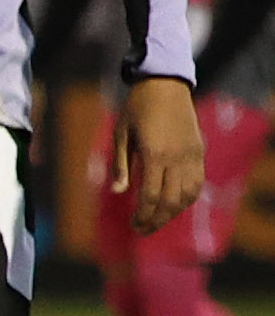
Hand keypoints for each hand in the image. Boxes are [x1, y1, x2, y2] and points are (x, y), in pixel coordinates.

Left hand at [112, 77, 203, 233]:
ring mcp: (192, 155)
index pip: (151, 195)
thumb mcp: (120, 134)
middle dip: (157, 219)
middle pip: (170, 200)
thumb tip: (117, 192)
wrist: (165, 85)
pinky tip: (173, 204)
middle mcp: (177, 157)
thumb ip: (120, 164)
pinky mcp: (199, 152)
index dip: (143, 214)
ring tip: (156, 220)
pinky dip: (186, 198)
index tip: (134, 225)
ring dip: (172, 212)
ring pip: (188, 194)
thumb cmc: (136, 108)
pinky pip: (197, 182)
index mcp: (155, 153)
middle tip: (143, 230)